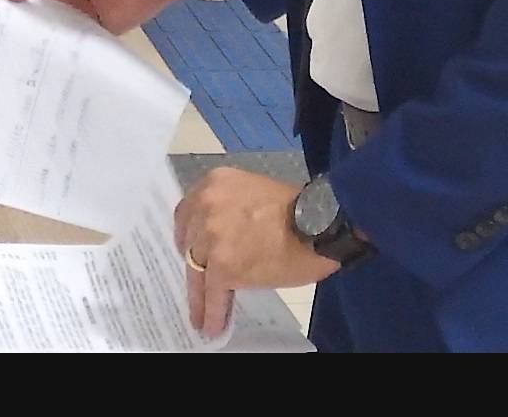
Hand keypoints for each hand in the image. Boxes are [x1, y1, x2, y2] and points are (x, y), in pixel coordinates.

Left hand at [173, 168, 339, 337]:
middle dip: (193, 263)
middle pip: (187, 243)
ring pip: (196, 273)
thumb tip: (224, 239)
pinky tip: (212, 325)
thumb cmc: (296, 208)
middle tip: (199, 279)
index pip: (187, 214)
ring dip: (199, 296)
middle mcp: (206, 206)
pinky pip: (212, 294)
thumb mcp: (252, 192)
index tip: (191, 250)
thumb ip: (230, 209)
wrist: (319, 223)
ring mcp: (211, 237)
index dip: (189, 236)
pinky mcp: (222, 266)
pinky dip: (211, 312)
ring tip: (200, 314)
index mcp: (214, 183)